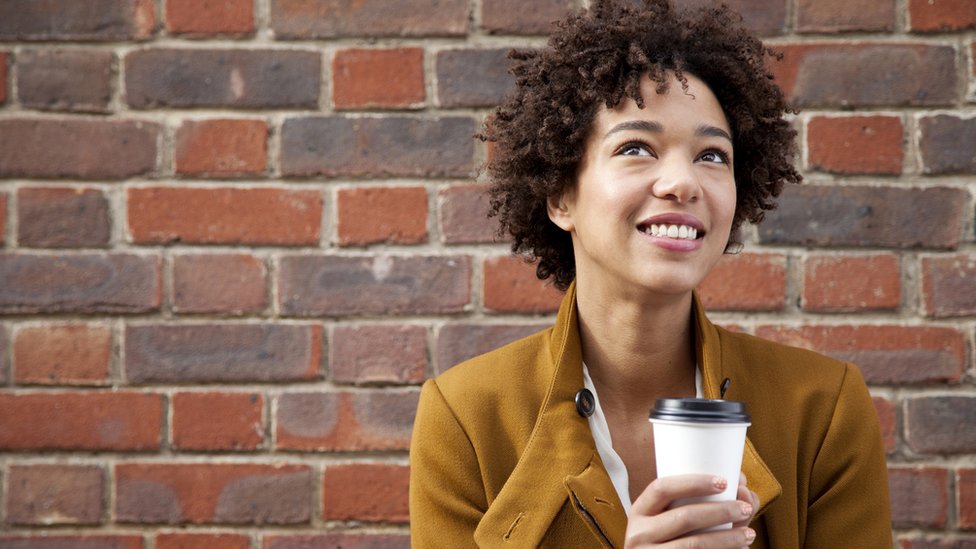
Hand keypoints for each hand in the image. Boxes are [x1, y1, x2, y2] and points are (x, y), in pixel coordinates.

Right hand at [623, 473, 758, 547]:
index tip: (724, 481)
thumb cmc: (668, 539)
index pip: (662, 488)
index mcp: (640, 511)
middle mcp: (639, 533)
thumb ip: (702, 502)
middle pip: (683, 517)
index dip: (693, 482)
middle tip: (745, 508)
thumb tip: (741, 484)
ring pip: (694, 544)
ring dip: (728, 539)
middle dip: (720, 511)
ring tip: (749, 534)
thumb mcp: (671, 519)